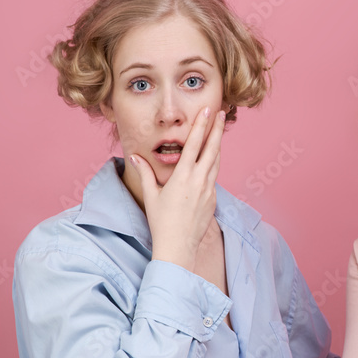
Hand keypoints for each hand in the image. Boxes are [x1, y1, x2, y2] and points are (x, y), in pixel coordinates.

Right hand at [130, 107, 225, 270]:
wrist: (178, 246)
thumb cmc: (161, 222)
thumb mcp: (151, 195)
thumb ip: (145, 173)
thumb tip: (134, 156)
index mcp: (183, 176)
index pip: (194, 144)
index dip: (201, 125)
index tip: (208, 111)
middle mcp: (199, 180)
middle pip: (212, 149)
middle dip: (218, 129)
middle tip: (223, 113)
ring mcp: (209, 190)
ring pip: (216, 162)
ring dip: (218, 146)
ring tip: (219, 132)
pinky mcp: (213, 200)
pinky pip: (214, 178)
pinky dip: (213, 166)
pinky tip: (211, 161)